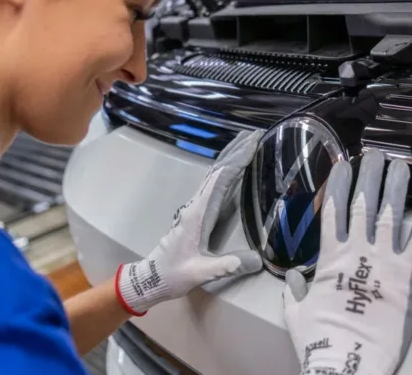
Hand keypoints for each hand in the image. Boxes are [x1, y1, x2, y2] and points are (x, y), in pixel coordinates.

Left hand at [116, 129, 264, 314]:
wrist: (153, 278)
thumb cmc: (173, 274)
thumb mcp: (200, 273)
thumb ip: (227, 266)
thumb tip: (258, 260)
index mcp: (198, 214)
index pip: (220, 179)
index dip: (237, 160)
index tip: (254, 144)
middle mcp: (196, 205)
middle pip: (217, 170)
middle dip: (236, 151)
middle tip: (256, 133)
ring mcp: (196, 208)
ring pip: (215, 175)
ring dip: (231, 158)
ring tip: (248, 143)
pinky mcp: (198, 214)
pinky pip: (214, 186)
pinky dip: (227, 172)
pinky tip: (235, 169)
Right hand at [283, 150, 411, 374]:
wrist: (351, 362)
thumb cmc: (320, 339)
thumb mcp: (297, 312)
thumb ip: (295, 291)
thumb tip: (291, 277)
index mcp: (331, 256)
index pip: (333, 210)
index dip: (338, 184)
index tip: (343, 163)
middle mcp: (359, 250)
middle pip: (364, 203)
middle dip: (369, 175)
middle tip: (375, 154)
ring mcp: (386, 262)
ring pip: (392, 215)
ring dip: (396, 188)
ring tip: (401, 167)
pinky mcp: (410, 278)